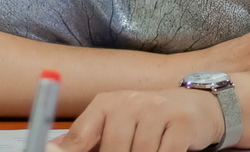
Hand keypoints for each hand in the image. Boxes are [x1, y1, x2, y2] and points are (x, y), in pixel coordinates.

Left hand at [48, 88, 223, 151]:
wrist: (196, 106)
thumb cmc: (148, 119)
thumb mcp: (115, 123)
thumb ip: (87, 138)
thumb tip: (53, 149)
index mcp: (105, 104)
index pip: (80, 138)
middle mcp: (128, 102)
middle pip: (113, 150)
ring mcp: (156, 110)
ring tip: (146, 151)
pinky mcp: (181, 123)